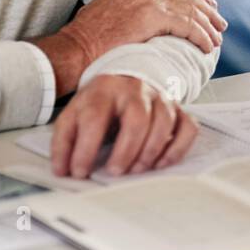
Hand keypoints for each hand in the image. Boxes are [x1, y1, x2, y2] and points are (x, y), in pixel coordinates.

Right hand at [35, 0, 224, 94]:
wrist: (75, 47)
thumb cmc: (89, 37)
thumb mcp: (110, 7)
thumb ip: (132, 3)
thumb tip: (148, 12)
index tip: (208, 7)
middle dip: (207, 11)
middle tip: (220, 24)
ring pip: (191, 11)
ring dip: (208, 27)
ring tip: (216, 39)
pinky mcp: (154, 15)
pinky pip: (188, 26)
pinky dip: (201, 37)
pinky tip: (207, 47)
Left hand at [50, 75, 198, 177]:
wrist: (127, 77)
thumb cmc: (99, 103)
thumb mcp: (74, 115)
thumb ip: (63, 142)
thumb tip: (61, 170)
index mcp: (103, 91)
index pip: (95, 118)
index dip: (86, 149)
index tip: (79, 171)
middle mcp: (135, 90)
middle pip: (137, 118)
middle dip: (126, 151)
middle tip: (115, 172)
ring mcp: (160, 97)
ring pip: (165, 122)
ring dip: (151, 151)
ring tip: (136, 170)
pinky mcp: (178, 108)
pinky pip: (188, 127)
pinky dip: (178, 148)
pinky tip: (161, 163)